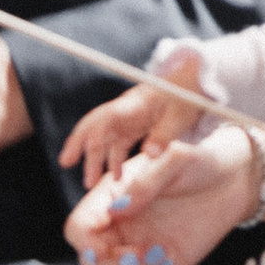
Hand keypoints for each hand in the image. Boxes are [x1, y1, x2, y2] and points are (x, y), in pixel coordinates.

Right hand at [59, 49, 206, 187]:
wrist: (199, 81)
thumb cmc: (191, 93)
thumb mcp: (183, 113)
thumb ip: (166, 133)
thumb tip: (149, 154)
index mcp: (135, 103)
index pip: (106, 117)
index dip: (91, 134)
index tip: (81, 152)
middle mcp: (127, 109)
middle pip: (97, 126)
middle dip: (79, 144)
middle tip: (66, 163)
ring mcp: (131, 117)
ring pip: (106, 138)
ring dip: (97, 159)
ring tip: (90, 183)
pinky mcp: (137, 124)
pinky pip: (120, 143)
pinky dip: (115, 159)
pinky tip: (116, 177)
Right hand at [64, 128, 257, 264]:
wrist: (233, 180)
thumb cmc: (200, 162)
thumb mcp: (175, 159)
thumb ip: (146, 182)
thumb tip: (116, 212)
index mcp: (110, 199)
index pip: (77, 228)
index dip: (84, 243)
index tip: (103, 250)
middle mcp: (117, 229)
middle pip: (88, 261)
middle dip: (110, 263)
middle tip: (143, 252)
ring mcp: (135, 251)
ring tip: (161, 252)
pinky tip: (170, 260)